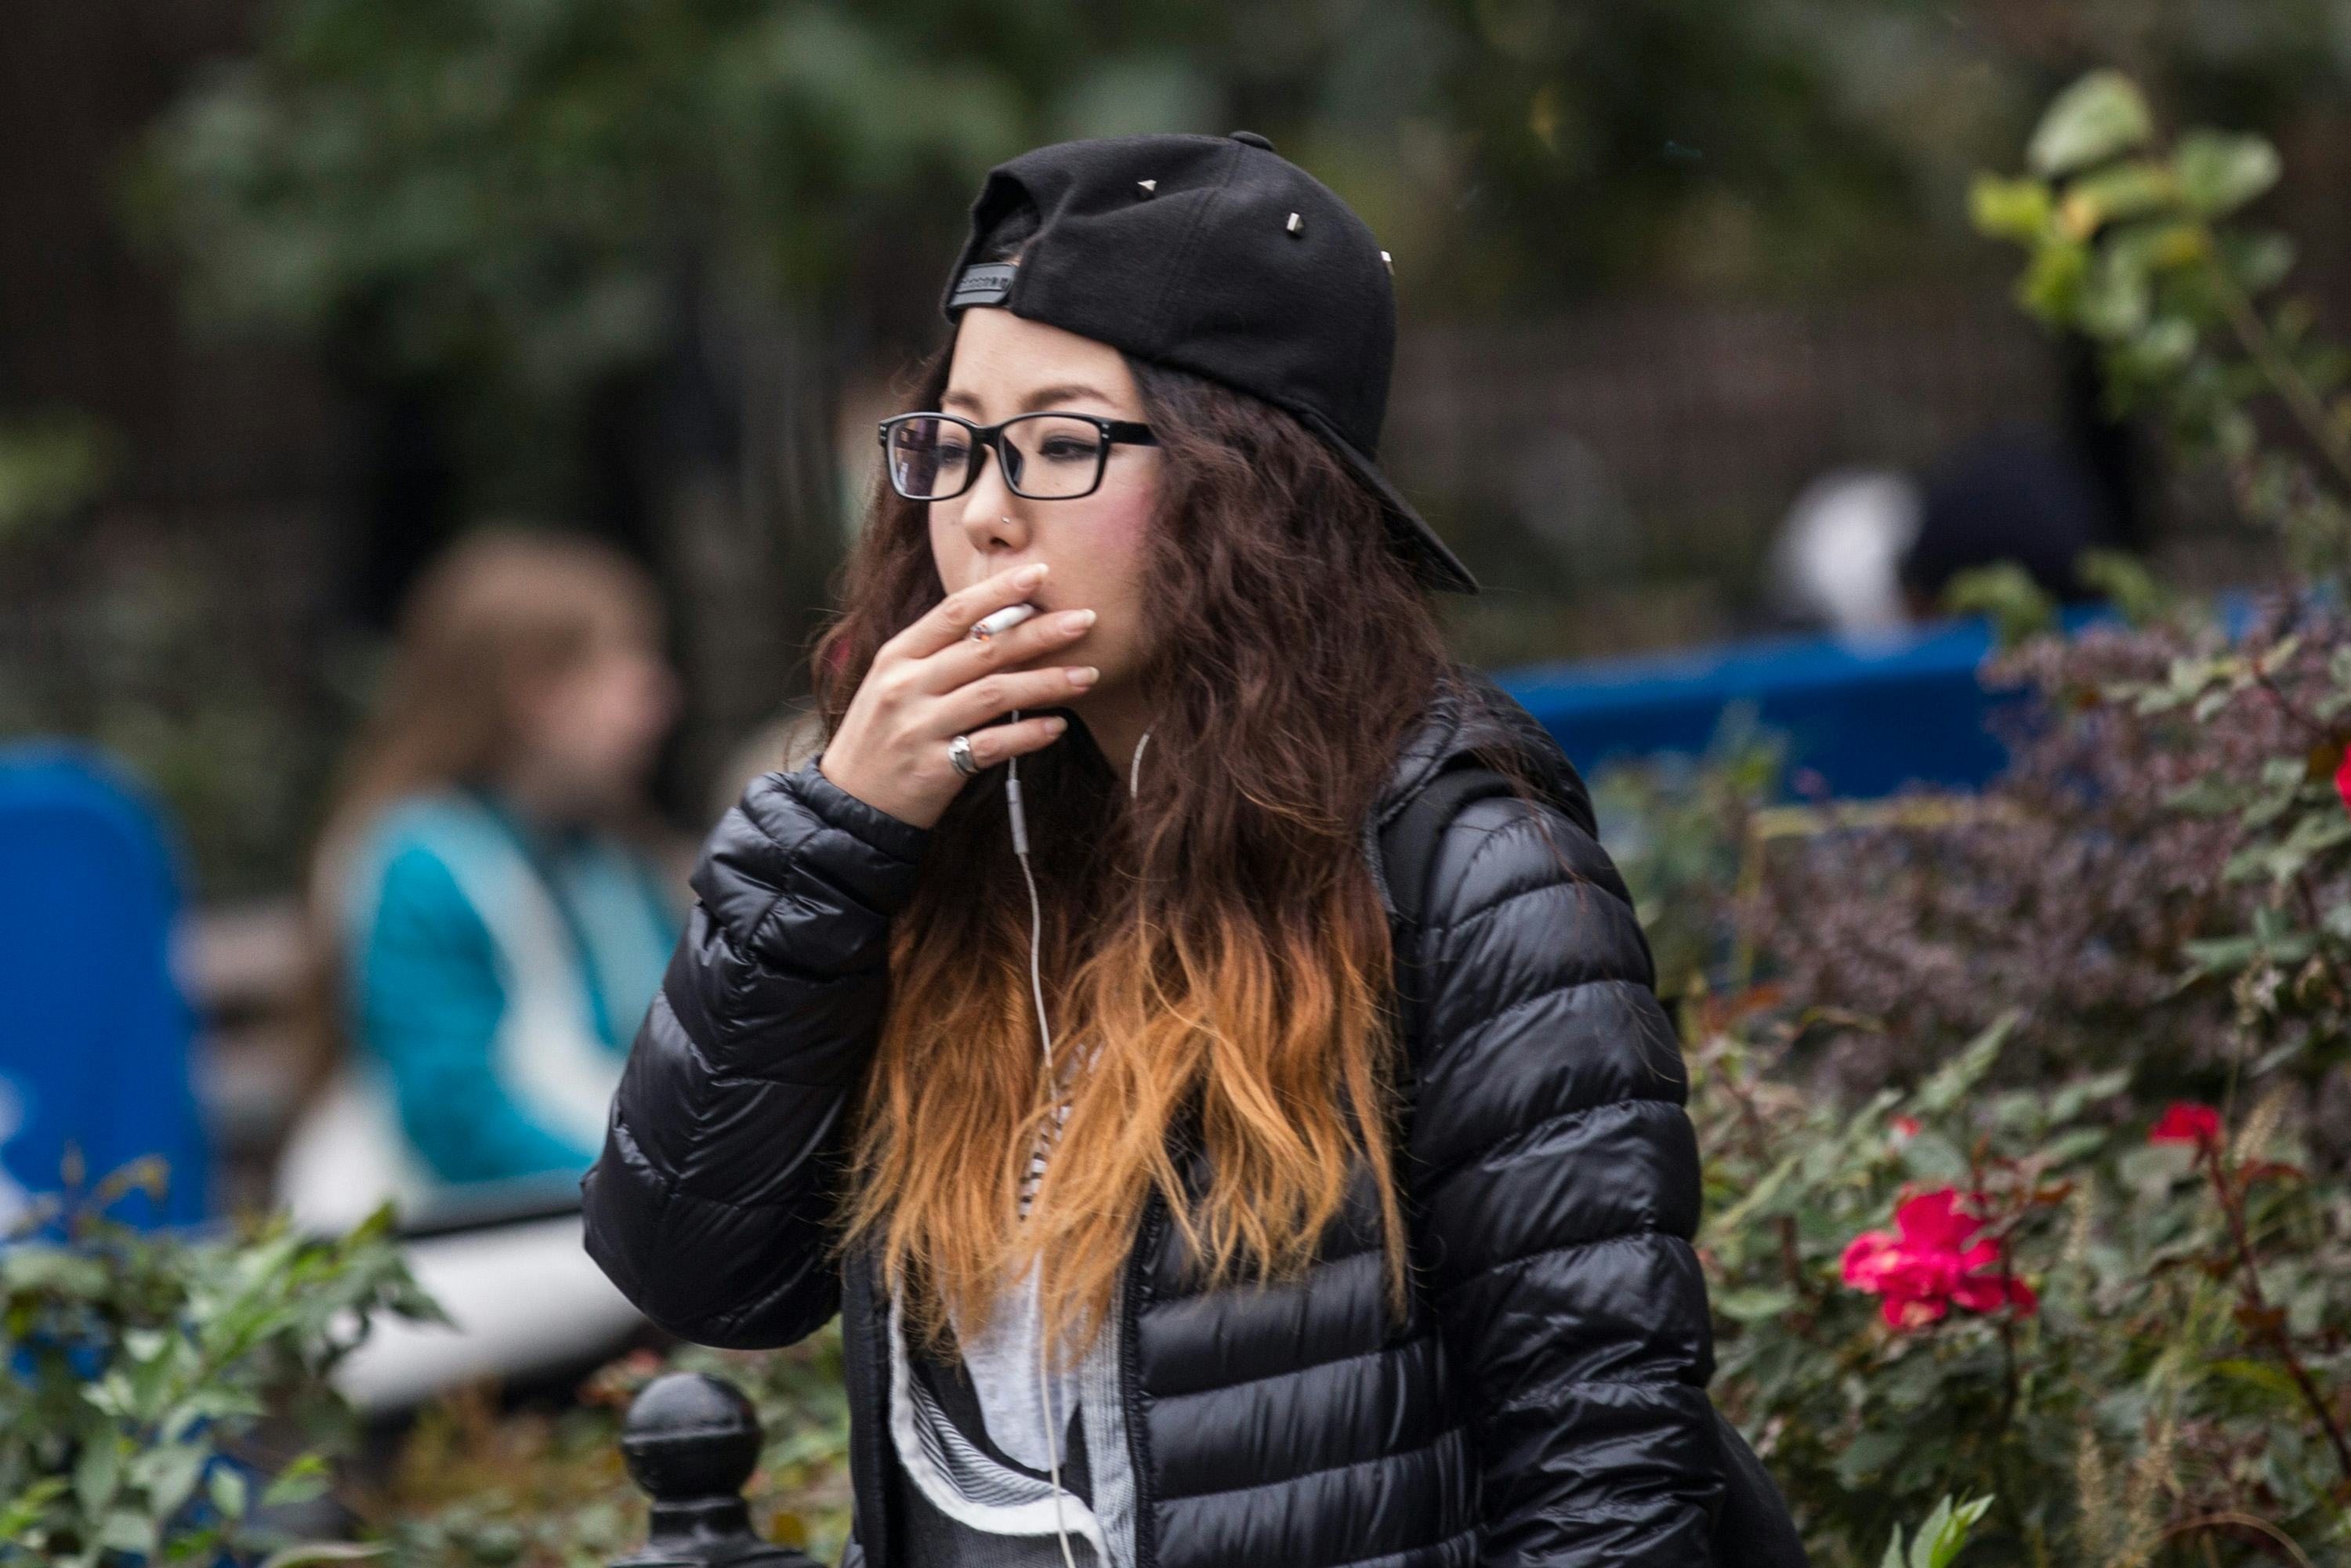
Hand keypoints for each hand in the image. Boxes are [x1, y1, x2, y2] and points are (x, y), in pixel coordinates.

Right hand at [817, 562, 1096, 829]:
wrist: (848, 806)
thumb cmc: (881, 737)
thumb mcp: (896, 684)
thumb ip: (939, 656)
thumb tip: (1005, 626)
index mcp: (898, 656)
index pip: (955, 612)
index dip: (1000, 590)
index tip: (1040, 573)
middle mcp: (907, 686)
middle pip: (984, 648)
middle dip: (1040, 631)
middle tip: (1085, 620)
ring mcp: (918, 727)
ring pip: (994, 694)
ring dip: (1047, 682)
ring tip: (1087, 675)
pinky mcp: (933, 768)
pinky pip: (991, 746)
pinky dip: (1028, 736)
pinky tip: (1057, 728)